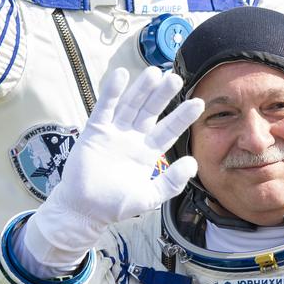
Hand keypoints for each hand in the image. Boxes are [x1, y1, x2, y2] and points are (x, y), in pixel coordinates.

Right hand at [21, 67, 203, 272]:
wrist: (84, 210)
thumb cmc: (115, 205)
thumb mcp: (149, 197)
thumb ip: (171, 182)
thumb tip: (193, 163)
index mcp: (148, 152)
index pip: (169, 130)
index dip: (182, 117)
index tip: (198, 103)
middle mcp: (133, 138)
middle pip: (150, 111)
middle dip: (162, 95)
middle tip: (175, 78)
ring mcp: (114, 133)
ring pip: (130, 106)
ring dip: (141, 89)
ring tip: (153, 73)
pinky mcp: (95, 131)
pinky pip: (104, 109)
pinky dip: (111, 93)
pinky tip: (120, 76)